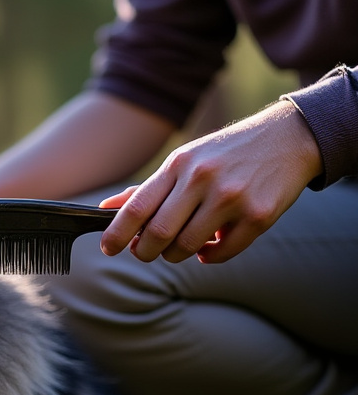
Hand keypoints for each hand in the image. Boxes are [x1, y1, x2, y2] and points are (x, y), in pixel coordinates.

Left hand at [99, 101, 322, 263]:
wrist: (288, 138)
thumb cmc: (225, 154)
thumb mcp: (184, 161)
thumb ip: (148, 189)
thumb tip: (106, 209)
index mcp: (178, 165)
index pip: (137, 207)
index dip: (116, 234)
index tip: (108, 249)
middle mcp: (202, 180)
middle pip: (158, 233)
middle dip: (145, 251)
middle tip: (146, 252)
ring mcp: (231, 198)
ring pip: (187, 246)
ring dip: (177, 255)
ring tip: (181, 246)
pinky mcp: (258, 215)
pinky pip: (222, 253)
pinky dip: (209, 257)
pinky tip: (208, 248)